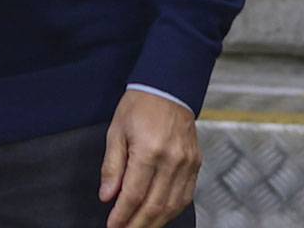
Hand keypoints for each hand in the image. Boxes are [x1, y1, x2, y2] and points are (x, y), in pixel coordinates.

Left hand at [101, 90, 200, 227]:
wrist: (168, 88)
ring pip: (172, 206)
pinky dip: (171, 211)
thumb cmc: (139, 106)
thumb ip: (112, 166)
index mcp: (149, 151)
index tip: (112, 225)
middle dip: (137, 225)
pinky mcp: (196, 165)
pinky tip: (159, 216)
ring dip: (154, 223)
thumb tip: (107, 195)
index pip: (133, 194)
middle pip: (154, 206)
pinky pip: (185, 196)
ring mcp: (187, 164)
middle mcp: (172, 161)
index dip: (121, 215)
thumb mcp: (116, 132)